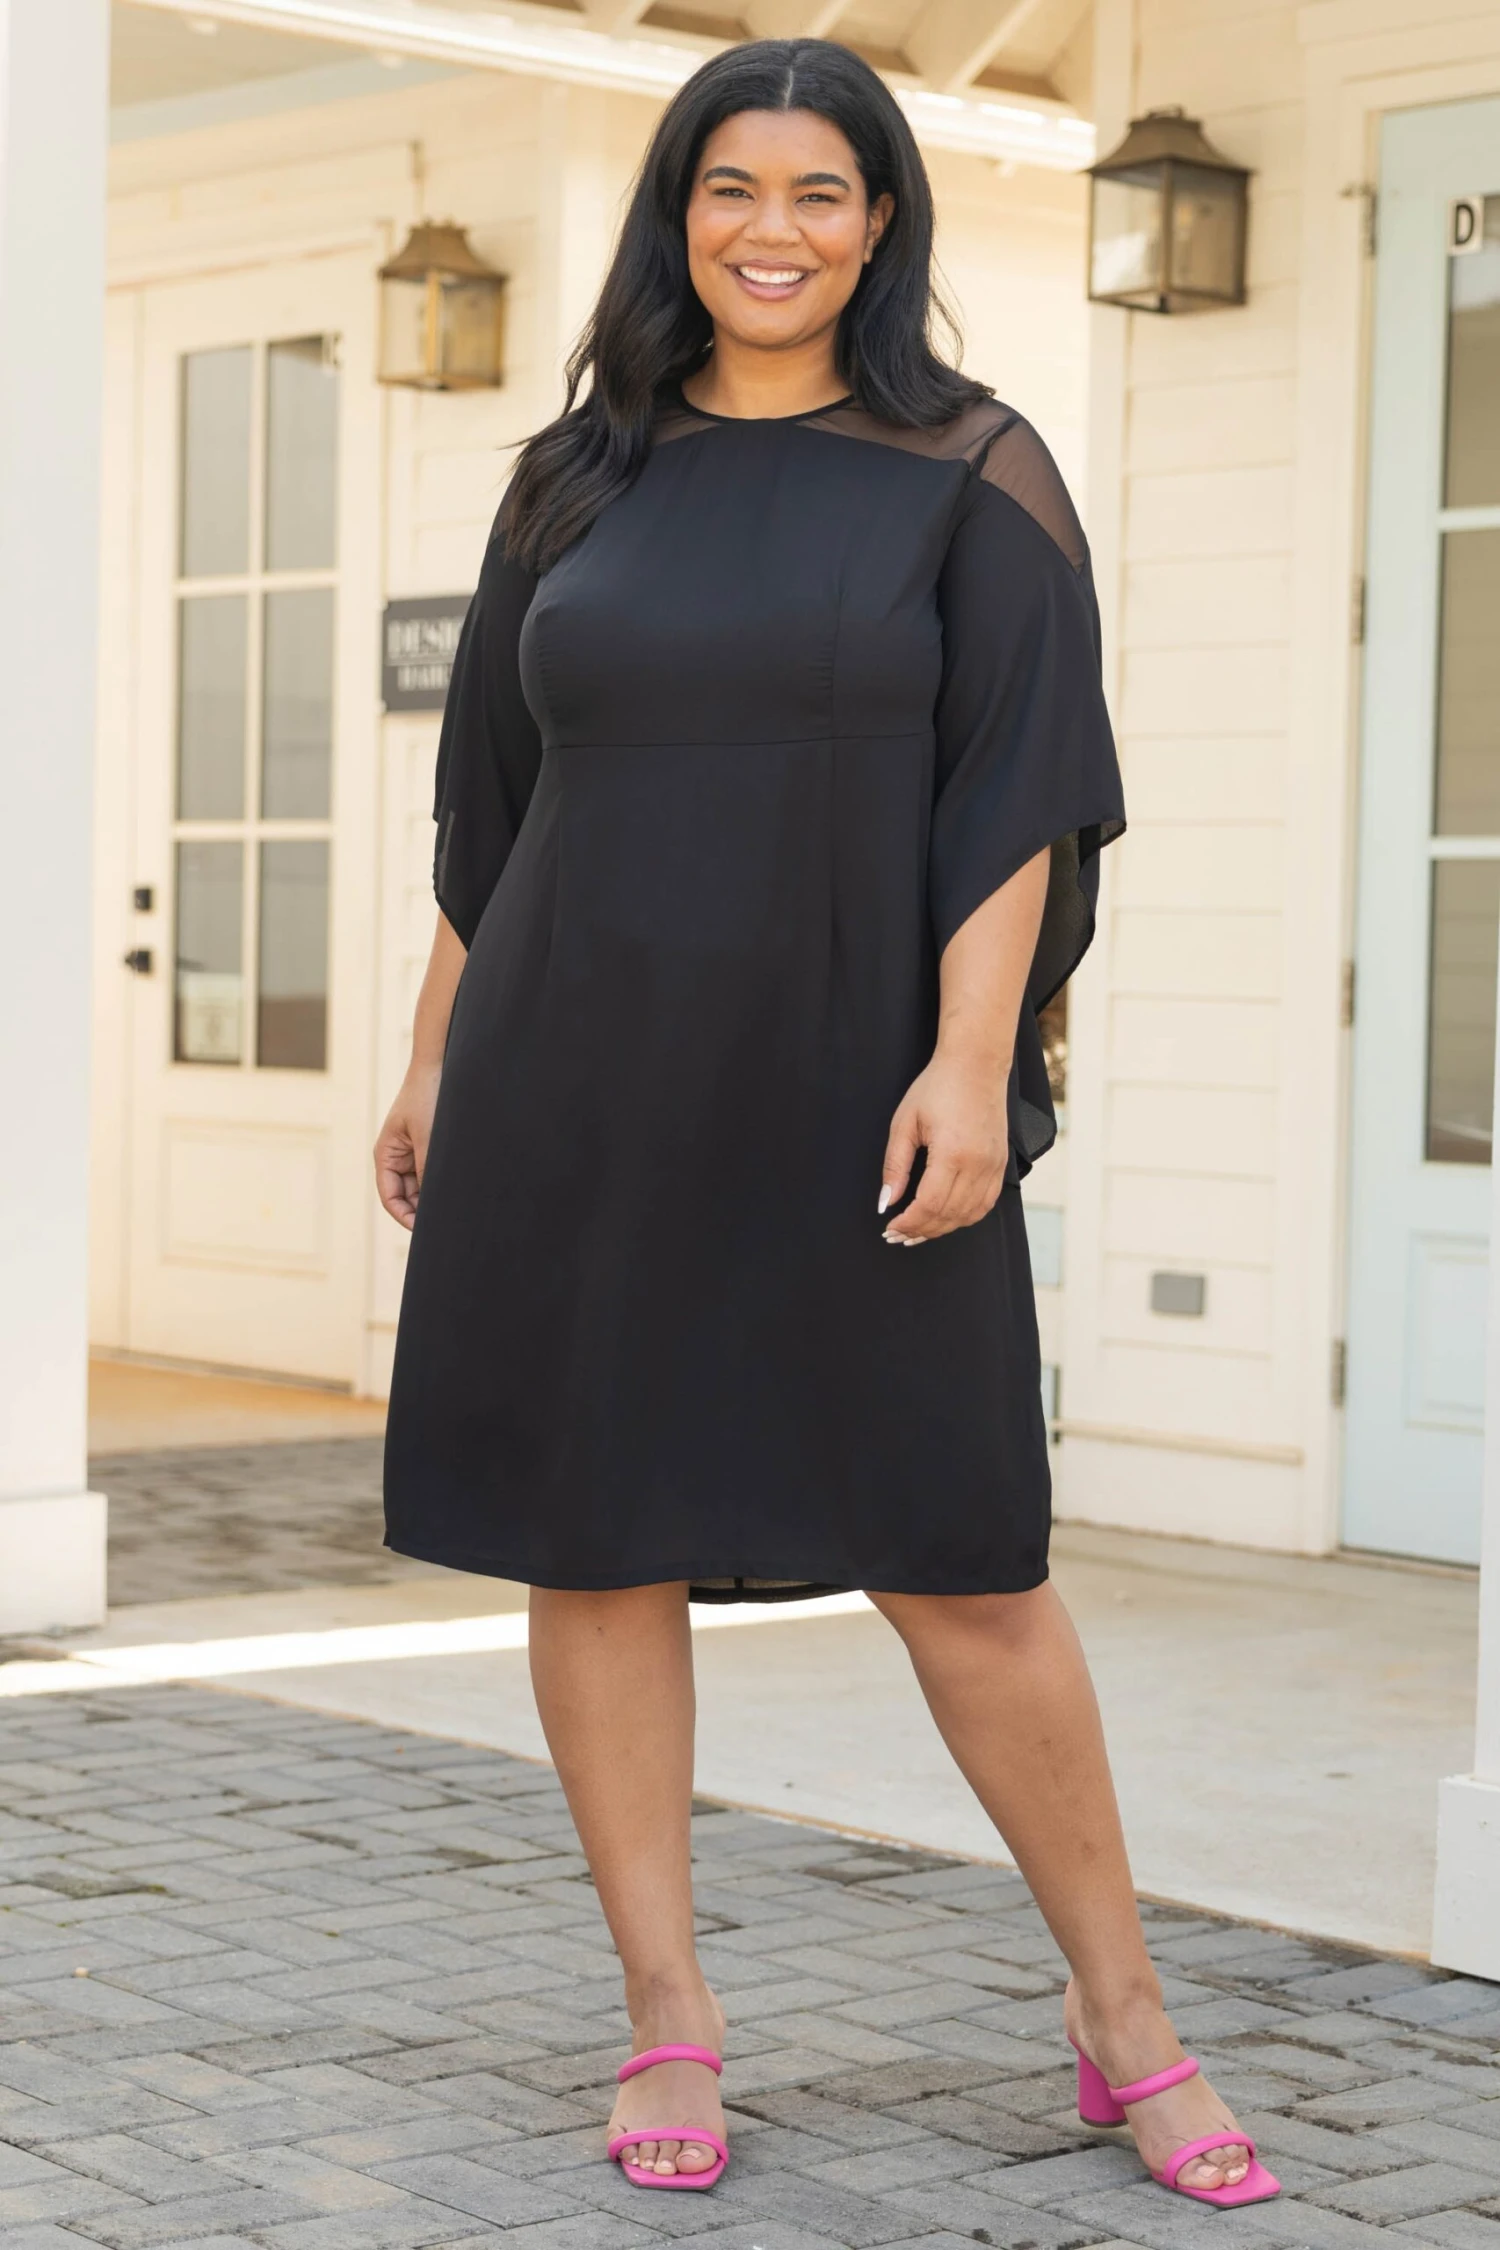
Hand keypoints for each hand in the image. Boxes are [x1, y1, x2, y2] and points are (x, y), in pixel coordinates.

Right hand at [374, 1064, 440, 1230]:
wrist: (440, 1065)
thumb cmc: (427, 1096)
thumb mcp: (428, 1137)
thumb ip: (429, 1170)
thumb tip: (435, 1204)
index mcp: (386, 1155)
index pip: (390, 1198)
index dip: (406, 1217)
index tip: (427, 1230)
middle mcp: (397, 1158)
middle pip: (407, 1197)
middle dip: (423, 1210)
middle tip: (448, 1223)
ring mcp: (414, 1154)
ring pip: (423, 1188)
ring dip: (436, 1197)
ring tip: (456, 1206)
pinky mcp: (431, 1148)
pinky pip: (435, 1174)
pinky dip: (444, 1183)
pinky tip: (460, 1190)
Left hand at [879, 1045, 1009, 1243]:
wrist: (976, 1065)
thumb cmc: (939, 1087)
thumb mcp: (905, 1123)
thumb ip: (894, 1167)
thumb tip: (886, 1201)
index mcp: (952, 1153)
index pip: (929, 1205)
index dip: (909, 1222)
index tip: (891, 1226)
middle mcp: (978, 1164)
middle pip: (949, 1215)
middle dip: (921, 1230)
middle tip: (898, 1236)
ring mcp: (994, 1166)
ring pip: (969, 1215)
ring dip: (942, 1228)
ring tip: (918, 1232)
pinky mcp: (1001, 1164)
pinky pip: (986, 1204)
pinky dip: (965, 1217)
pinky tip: (946, 1219)